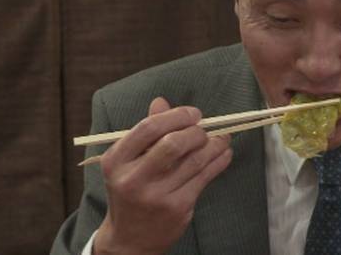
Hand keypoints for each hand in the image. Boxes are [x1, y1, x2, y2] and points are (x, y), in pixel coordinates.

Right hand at [93, 97, 232, 254]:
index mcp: (115, 161)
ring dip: (214, 144)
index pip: (148, 128)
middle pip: (173, 143)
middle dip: (196, 131)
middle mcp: (133, 179)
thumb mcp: (129, 161)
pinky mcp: (177, 208)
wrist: (130, 239)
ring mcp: (156, 196)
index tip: (193, 113)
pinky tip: (224, 153)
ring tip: (222, 138)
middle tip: (203, 129)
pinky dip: (219, 161)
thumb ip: (146, 132)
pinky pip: (205, 177)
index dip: (176, 116)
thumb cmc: (131, 191)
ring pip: (195, 160)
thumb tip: (161, 101)